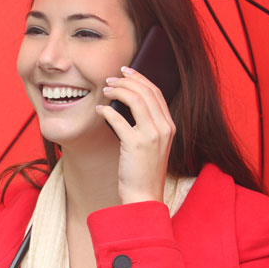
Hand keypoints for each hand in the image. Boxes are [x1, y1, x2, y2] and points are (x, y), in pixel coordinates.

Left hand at [95, 65, 174, 203]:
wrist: (144, 195)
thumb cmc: (143, 170)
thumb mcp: (151, 144)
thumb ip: (145, 124)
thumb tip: (126, 103)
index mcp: (169, 126)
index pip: (156, 93)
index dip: (140, 78)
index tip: (125, 71)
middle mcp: (164, 128)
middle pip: (146, 92)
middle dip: (126, 80)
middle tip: (109, 79)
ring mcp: (152, 136)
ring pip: (135, 100)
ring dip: (117, 91)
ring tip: (104, 90)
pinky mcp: (136, 144)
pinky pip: (119, 119)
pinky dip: (107, 111)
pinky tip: (99, 111)